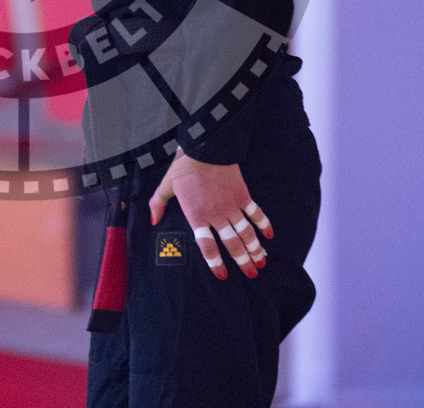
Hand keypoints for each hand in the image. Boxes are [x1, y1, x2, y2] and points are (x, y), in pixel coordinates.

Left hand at [148, 152, 272, 279]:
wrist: (205, 148)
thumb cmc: (184, 167)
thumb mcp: (166, 185)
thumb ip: (158, 204)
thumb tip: (153, 221)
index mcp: (196, 216)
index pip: (207, 247)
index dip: (215, 263)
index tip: (223, 275)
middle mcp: (216, 215)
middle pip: (232, 244)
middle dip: (243, 261)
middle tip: (252, 274)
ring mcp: (232, 206)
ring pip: (246, 233)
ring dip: (255, 249)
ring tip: (261, 262)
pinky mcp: (243, 195)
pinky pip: (256, 213)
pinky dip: (264, 224)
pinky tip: (270, 235)